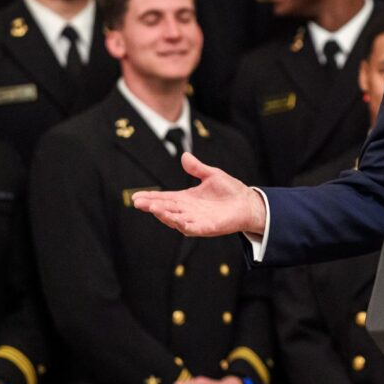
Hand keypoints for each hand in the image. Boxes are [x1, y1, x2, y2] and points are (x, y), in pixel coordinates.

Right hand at [132, 153, 266, 236]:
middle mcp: (187, 211)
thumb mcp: (212, 175)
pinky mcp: (206, 228)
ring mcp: (195, 220)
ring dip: (163, 214)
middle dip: (151, 205)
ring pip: (174, 219)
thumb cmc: (230, 190)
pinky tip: (174, 220)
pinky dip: (181, 225)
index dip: (150, 197)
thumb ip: (197, 168)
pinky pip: (190, 228)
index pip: (164, 198)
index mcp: (186, 199)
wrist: (248, 203)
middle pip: (165, 208)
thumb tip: (184, 155)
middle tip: (137, 202)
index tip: (136, 196)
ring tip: (152, 207)